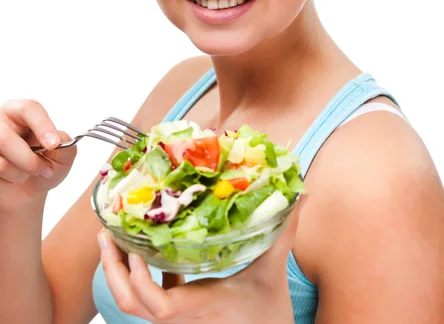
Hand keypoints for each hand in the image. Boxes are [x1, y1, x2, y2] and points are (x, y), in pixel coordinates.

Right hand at [0, 99, 76, 212]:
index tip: (53, 145)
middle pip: (5, 137)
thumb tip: (58, 143)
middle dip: (29, 160)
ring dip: (22, 171)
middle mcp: (1, 122)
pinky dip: (12, 178)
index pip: (28, 108)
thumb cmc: (45, 166)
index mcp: (21, 112)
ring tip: (29, 173)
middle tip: (46, 169)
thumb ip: (66, 146)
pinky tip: (14, 177)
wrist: (28, 191)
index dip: (41, 125)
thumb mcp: (63, 157)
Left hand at [99, 194, 306, 323]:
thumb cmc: (269, 318)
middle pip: (129, 304)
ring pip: (133, 304)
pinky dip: (140, 277)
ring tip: (114, 240)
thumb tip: (300, 196)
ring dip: (119, 273)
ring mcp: (176, 319)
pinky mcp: (179, 316)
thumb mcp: (273, 273)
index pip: (155, 303)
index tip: (133, 249)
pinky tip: (147, 252)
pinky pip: (149, 299)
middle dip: (111, 270)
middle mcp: (180, 317)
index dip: (136, 280)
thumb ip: (283, 233)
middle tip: (104, 234)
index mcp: (198, 306)